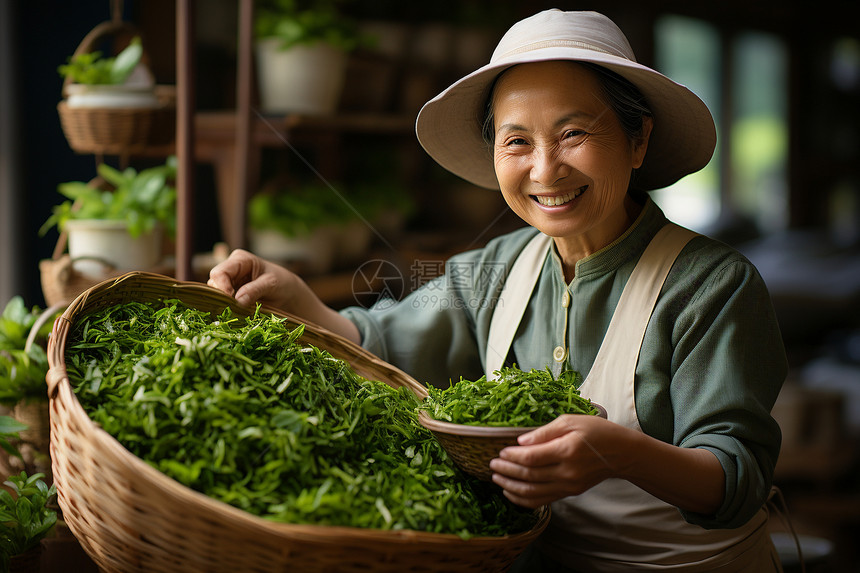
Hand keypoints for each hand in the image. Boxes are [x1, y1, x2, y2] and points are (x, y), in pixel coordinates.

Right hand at [207, 249, 297, 308]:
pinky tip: (237, 314)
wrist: (288, 294)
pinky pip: (222, 303)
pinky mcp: (230, 296)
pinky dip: (227, 309)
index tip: (232, 301)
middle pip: (214, 284)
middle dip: (222, 297)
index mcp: (240, 259)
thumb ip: (254, 290)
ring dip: (224, 305)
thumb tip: (237, 300)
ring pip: (215, 295)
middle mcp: (231, 269)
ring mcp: (229, 283)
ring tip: (238, 312)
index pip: (220, 272)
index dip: (222, 287)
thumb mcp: (271, 284)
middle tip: (234, 309)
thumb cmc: (281, 283)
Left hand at [488, 414, 631, 507]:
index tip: (500, 451)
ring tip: (496, 478)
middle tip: (491, 464)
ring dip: (511, 487)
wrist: (621, 453)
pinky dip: (523, 499)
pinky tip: (510, 492)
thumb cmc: (597, 432)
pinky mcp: (569, 493)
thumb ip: (544, 432)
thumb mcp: (571, 421)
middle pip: (529, 476)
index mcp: (567, 451)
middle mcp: (567, 472)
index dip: (512, 456)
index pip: (532, 458)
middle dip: (507, 471)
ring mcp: (569, 486)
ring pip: (533, 493)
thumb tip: (520, 442)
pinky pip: (542, 500)